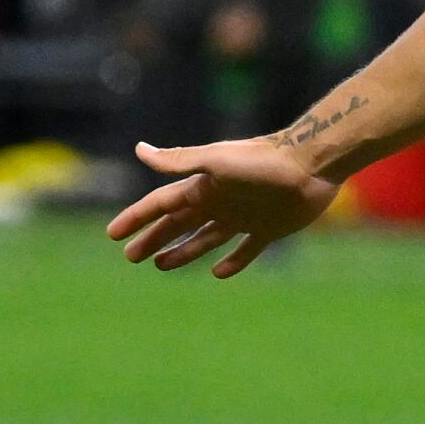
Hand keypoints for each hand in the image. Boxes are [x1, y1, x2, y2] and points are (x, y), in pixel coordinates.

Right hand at [105, 136, 340, 275]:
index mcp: (203, 186)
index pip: (160, 205)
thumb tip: (139, 149)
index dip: (136, 218)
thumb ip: (179, 161)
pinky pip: (245, 251)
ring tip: (161, 266)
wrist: (311, 165)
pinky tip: (217, 273)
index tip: (113, 234)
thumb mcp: (216, 161)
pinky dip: (231, 262)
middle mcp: (219, 200)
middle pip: (178, 223)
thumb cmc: (262, 162)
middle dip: (153, 238)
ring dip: (183, 251)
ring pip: (205, 238)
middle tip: (131, 256)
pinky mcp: (268, 229)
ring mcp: (243, 216)